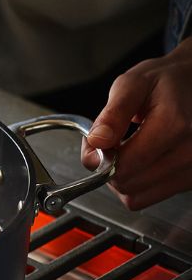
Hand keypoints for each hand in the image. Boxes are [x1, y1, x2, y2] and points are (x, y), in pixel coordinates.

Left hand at [81, 39, 191, 208]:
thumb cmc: (166, 82)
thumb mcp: (133, 84)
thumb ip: (112, 114)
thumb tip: (97, 141)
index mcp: (175, 125)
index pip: (123, 167)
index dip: (100, 159)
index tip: (97, 143)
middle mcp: (190, 152)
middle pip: (128, 186)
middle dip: (109, 169)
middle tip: (111, 145)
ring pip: (137, 197)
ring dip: (123, 179)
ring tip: (127, 151)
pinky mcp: (191, 180)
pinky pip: (151, 196)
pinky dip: (138, 184)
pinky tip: (140, 160)